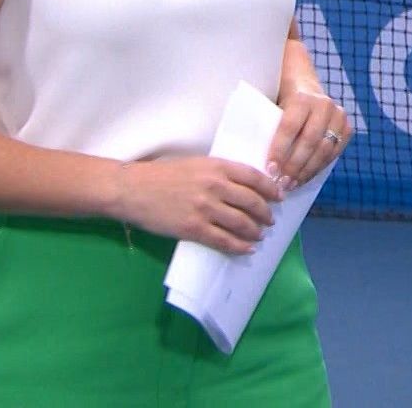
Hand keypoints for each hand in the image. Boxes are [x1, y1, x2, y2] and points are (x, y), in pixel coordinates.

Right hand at [113, 156, 285, 255]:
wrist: (133, 189)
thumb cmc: (162, 174)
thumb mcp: (195, 164)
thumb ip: (218, 172)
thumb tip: (241, 186)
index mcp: (216, 166)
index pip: (254, 177)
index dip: (270, 189)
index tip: (278, 196)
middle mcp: (215, 186)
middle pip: (252, 202)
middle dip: (265, 213)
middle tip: (270, 220)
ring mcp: (205, 209)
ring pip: (242, 223)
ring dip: (255, 232)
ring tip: (259, 235)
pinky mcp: (194, 229)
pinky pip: (224, 241)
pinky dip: (239, 246)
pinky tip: (246, 248)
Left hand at [269, 82, 349, 189]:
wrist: (304, 85)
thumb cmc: (282, 101)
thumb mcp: (274, 106)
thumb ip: (269, 127)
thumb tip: (257, 160)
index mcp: (302, 97)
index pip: (290, 127)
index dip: (280, 150)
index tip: (270, 170)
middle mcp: (324, 105)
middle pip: (309, 141)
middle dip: (294, 166)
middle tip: (281, 183)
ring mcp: (338, 116)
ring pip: (324, 150)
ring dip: (307, 171)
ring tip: (292, 185)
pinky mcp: (347, 128)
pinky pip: (334, 153)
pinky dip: (318, 168)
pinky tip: (304, 178)